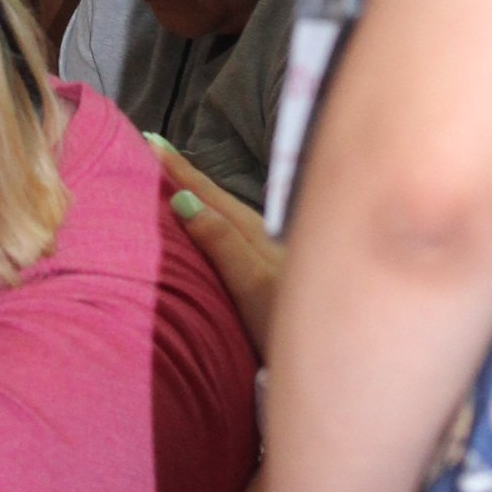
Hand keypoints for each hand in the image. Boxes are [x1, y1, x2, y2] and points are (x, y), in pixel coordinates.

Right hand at [149, 139, 284, 356]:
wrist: (341, 352)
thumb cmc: (295, 322)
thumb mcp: (254, 286)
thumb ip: (222, 244)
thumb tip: (183, 200)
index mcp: (255, 232)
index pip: (209, 193)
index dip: (179, 169)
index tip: (150, 140)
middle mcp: (265, 235)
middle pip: (219, 198)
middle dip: (187, 176)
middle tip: (155, 149)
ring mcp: (272, 253)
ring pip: (229, 214)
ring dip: (201, 196)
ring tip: (176, 181)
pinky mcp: (276, 273)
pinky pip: (236, 233)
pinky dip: (215, 220)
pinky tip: (212, 224)